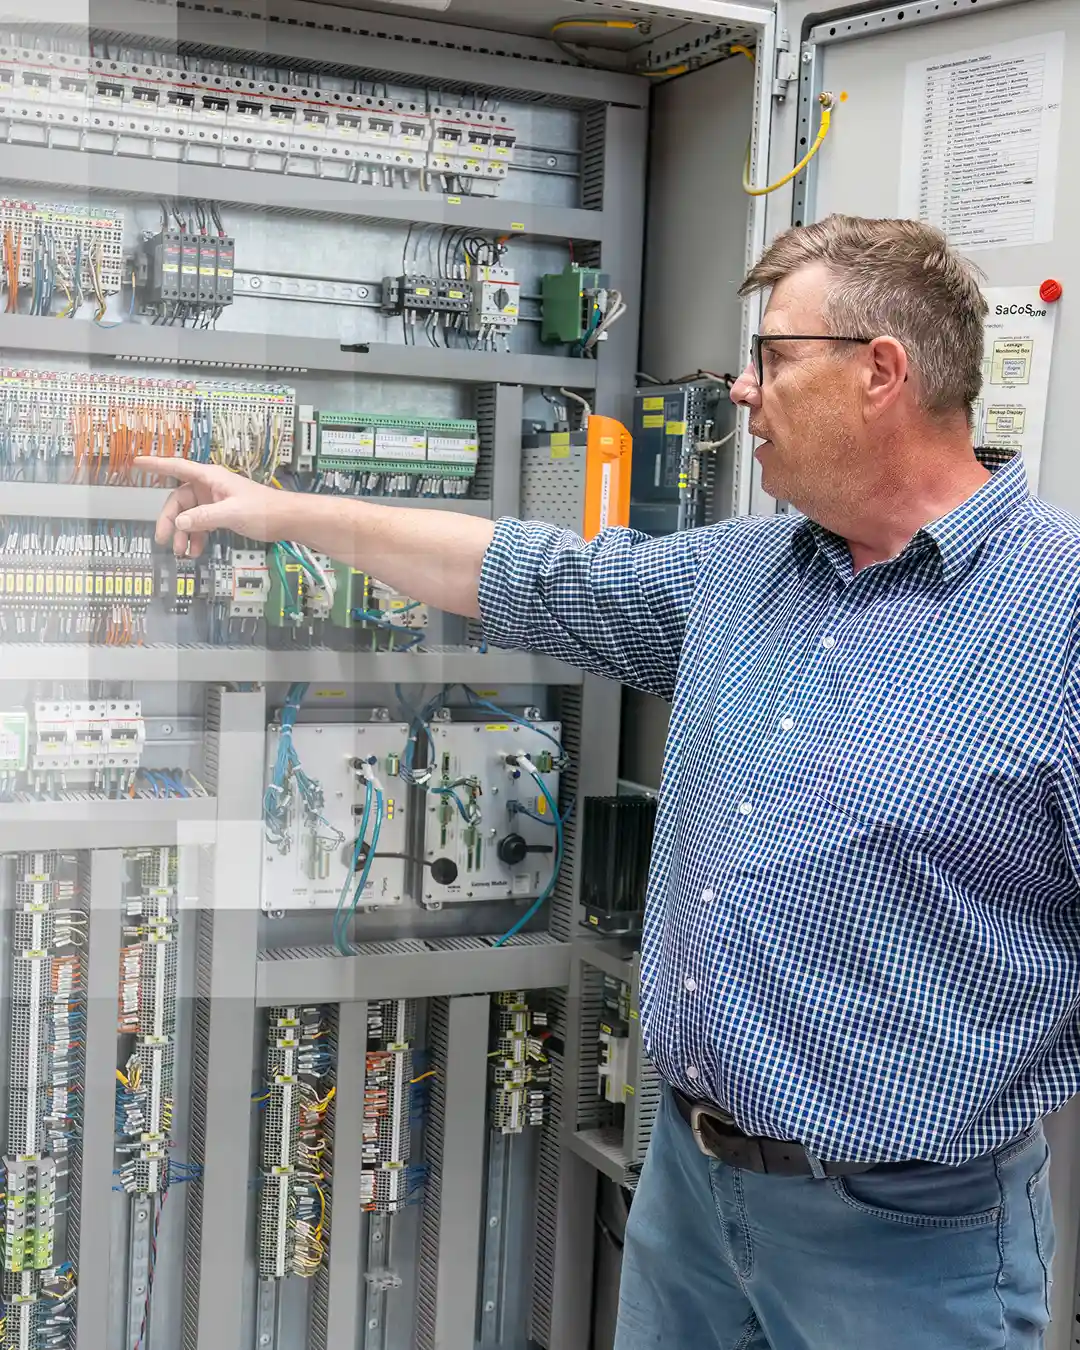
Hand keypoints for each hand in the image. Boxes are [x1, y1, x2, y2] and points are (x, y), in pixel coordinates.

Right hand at [134, 458, 289, 557]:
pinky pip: (201, 523)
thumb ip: (204, 517)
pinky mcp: (220, 513)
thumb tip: (180, 522)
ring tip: (181, 552)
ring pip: (189, 515)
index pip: (177, 467)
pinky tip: (195, 550)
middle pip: (179, 500)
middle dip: (170, 521)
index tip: (137, 462)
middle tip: (164, 540)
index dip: (156, 465)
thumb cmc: (264, 510)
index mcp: (210, 478)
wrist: (285, 520)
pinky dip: (196, 536)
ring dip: (183, 533)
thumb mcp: (231, 513)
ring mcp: (214, 500)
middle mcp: (209, 486)